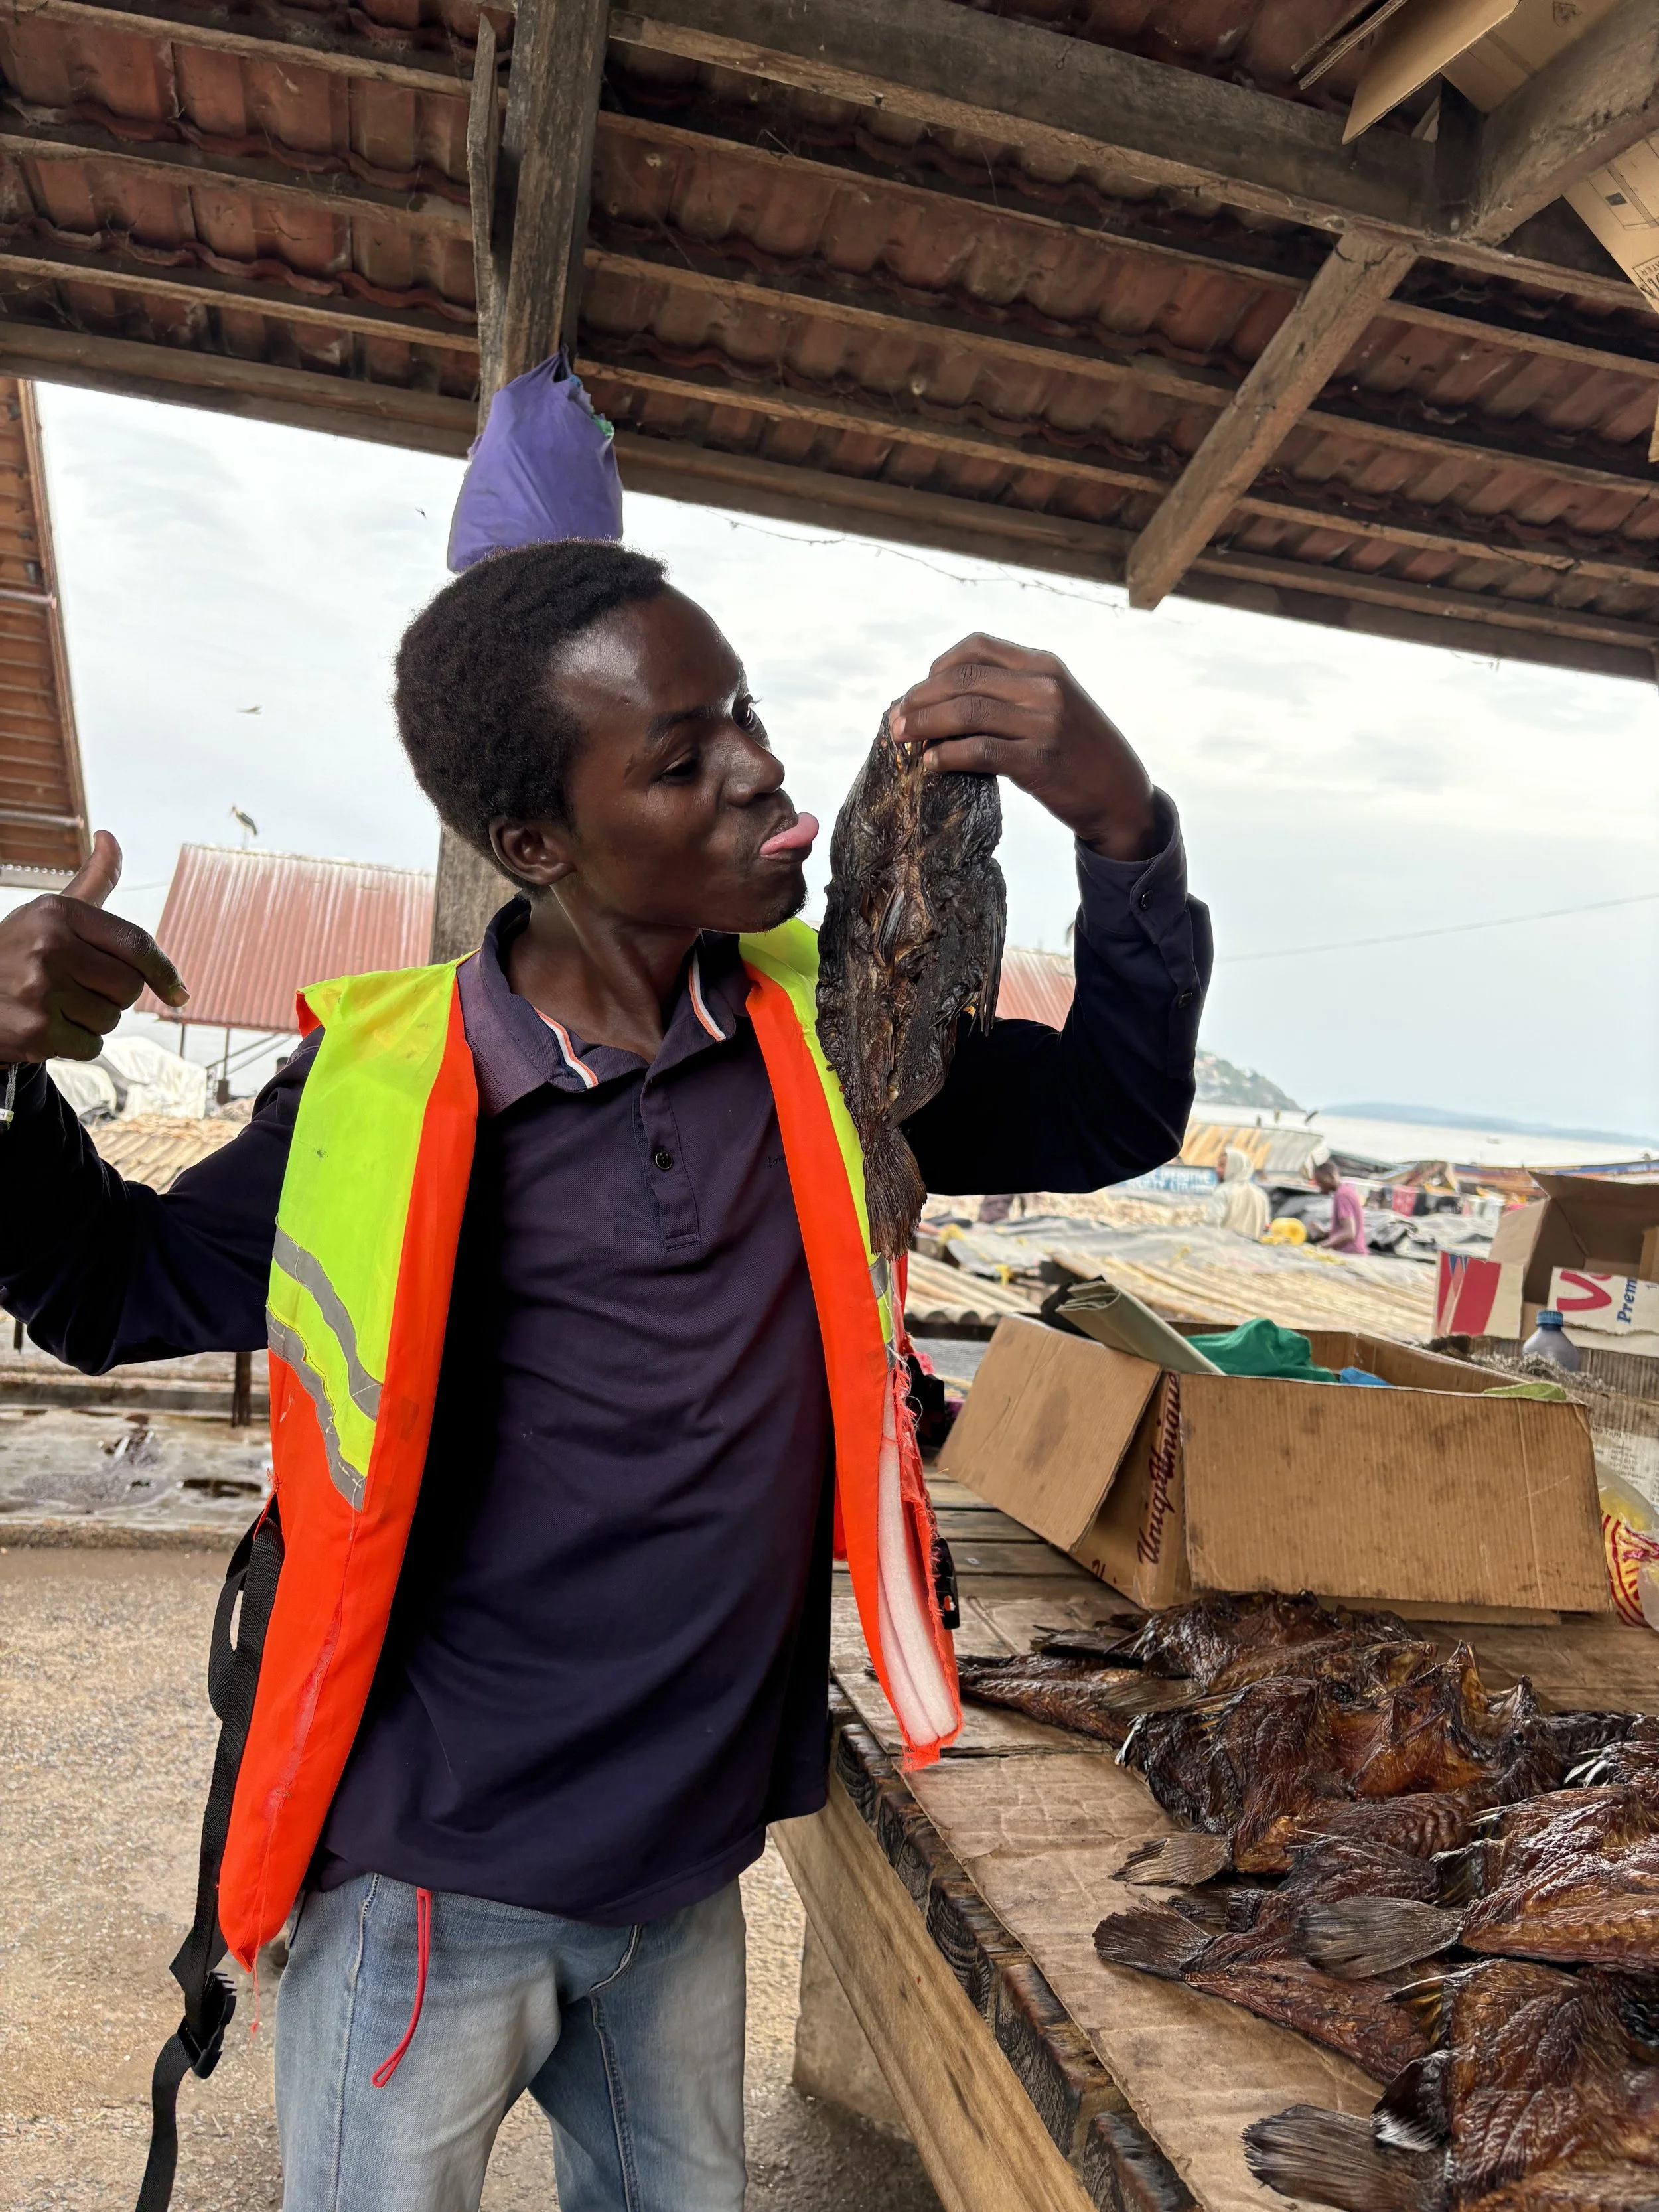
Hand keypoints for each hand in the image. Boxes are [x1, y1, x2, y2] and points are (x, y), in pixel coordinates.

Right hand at [0, 831, 187, 1062]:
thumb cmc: (19, 950)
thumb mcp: (51, 912)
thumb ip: (92, 881)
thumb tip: (109, 837)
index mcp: (58, 914)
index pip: (136, 943)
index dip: (164, 972)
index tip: (180, 994)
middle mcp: (49, 947)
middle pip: (129, 987)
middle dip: (113, 995)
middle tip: (78, 988)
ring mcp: (41, 990)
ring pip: (111, 1019)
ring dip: (93, 1020)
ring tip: (56, 1005)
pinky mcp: (37, 1031)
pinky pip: (92, 1046)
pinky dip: (77, 1043)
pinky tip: (47, 1026)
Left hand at [889, 634, 1158, 860]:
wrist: (1120, 793)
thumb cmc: (1079, 751)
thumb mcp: (1054, 705)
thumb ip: (1012, 693)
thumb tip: (946, 699)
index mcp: (1045, 665)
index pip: (978, 648)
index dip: (938, 667)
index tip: (920, 689)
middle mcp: (1044, 687)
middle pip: (963, 679)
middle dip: (920, 697)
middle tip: (896, 719)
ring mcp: (1043, 723)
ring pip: (965, 712)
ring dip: (924, 724)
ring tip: (902, 739)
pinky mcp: (1037, 761)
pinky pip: (978, 751)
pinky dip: (947, 755)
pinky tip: (931, 764)